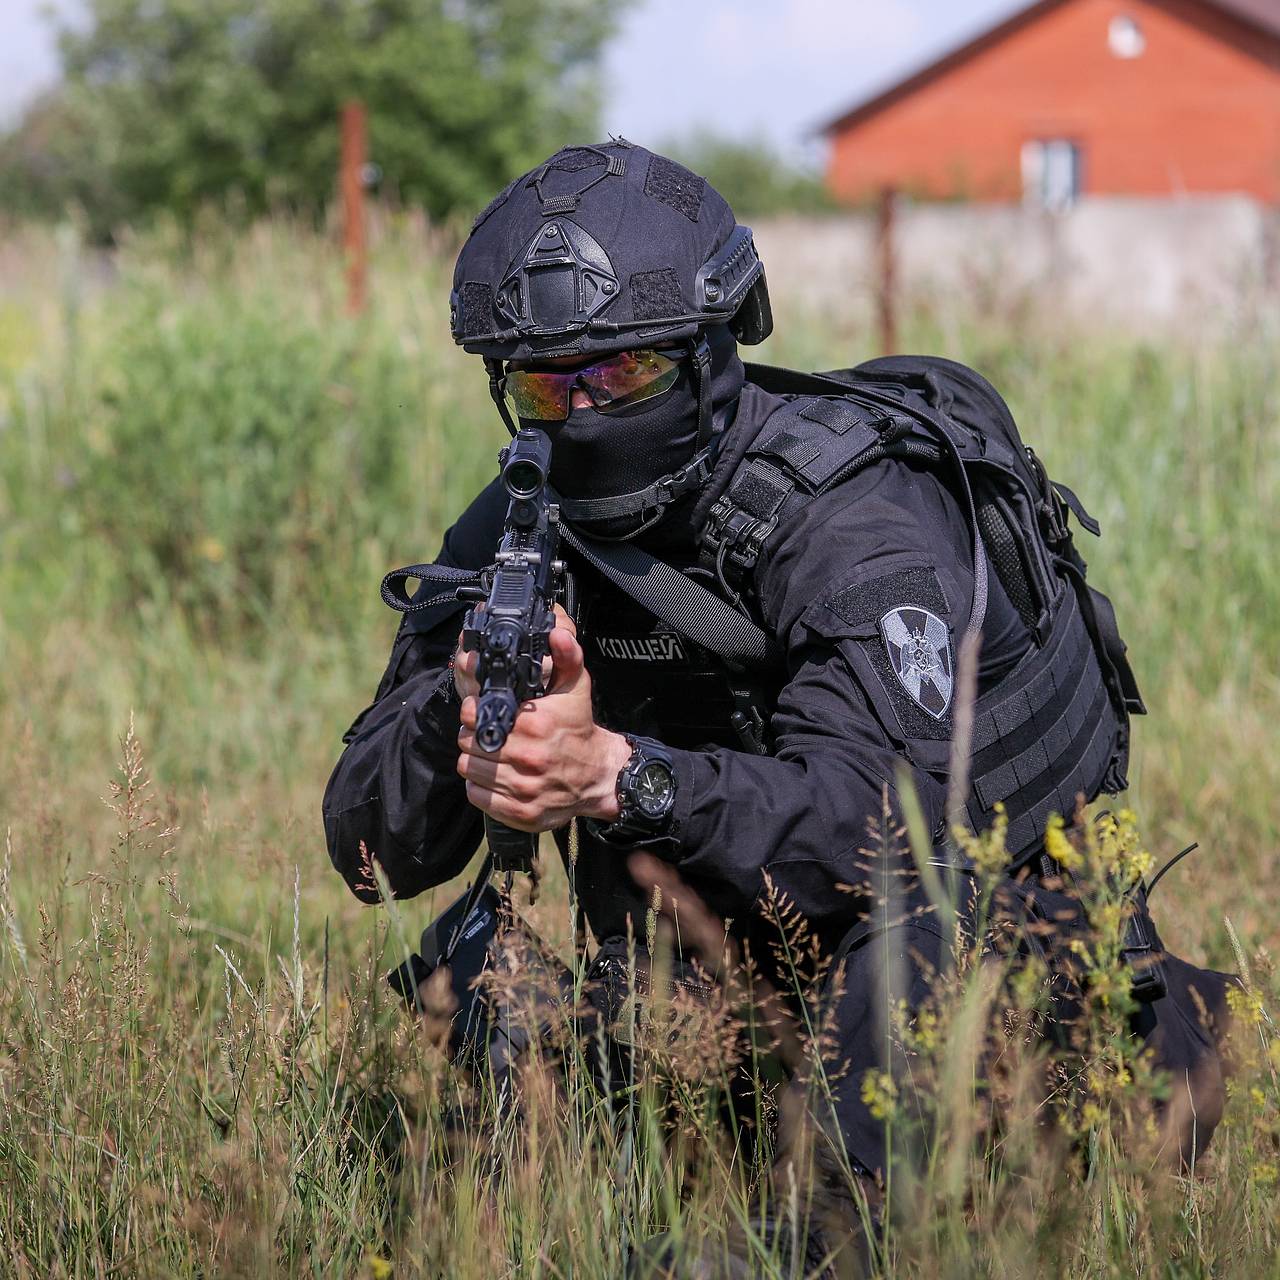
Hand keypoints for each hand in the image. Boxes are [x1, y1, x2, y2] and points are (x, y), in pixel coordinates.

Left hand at [455, 607, 630, 831]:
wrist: (599, 777)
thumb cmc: (579, 730)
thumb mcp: (576, 689)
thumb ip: (566, 656)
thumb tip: (557, 633)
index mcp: (535, 725)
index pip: (475, 716)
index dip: (473, 712)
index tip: (483, 713)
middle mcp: (527, 758)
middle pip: (468, 743)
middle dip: (473, 736)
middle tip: (488, 734)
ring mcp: (522, 788)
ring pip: (469, 769)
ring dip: (475, 760)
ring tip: (492, 754)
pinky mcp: (518, 812)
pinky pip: (477, 795)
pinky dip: (481, 786)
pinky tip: (497, 775)